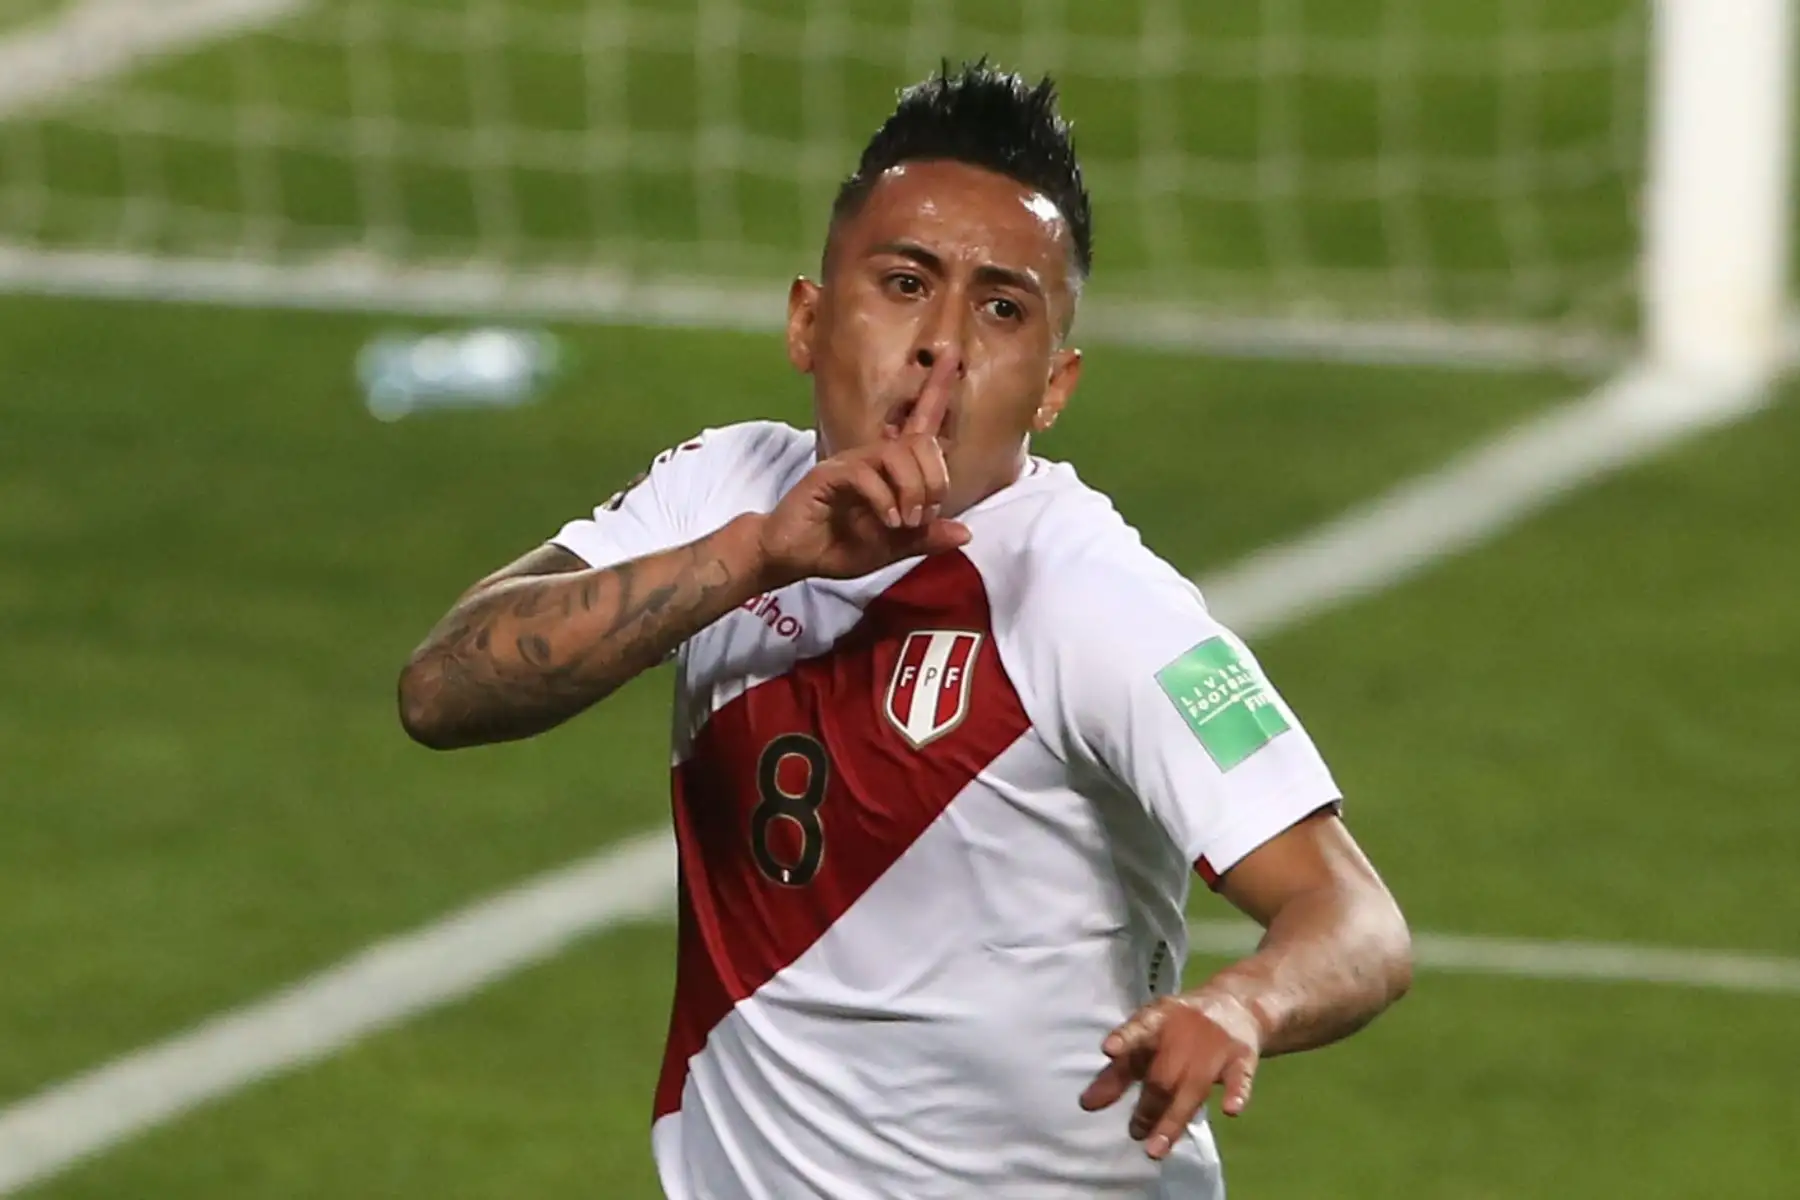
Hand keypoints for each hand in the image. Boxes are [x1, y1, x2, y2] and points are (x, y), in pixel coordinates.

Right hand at [756, 355, 969, 584]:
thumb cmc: (838, 546)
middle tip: (924, 515)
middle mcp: (872, 457)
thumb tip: (965, 533)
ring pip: (897, 454)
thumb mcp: (892, 548)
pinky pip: (866, 474)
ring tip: (904, 521)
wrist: (792, 557)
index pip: (920, 424)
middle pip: (921, 442)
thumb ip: (925, 538)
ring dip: (912, 490)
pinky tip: (885, 522)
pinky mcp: (829, 474)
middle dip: (934, 479)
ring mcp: (850, 462)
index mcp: (890, 469)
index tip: (952, 356)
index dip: (935, 390)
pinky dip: (884, 500)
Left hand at [1079, 992, 1262, 1160]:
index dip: (1124, 1038)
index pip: (1138, 1029)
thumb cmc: (1177, 1031)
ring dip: (1174, 1118)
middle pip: (1163, 1074)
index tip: (1108, 1050)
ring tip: (1155, 1148)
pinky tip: (1231, 1110)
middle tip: (1134, 1133)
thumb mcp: (1146, 1044)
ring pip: (1193, 1087)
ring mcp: (1214, 1046)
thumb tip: (1086, 1104)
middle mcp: (1184, 1033)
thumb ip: (1116, 1074)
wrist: (1234, 1006)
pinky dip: (1236, 1093)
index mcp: (1157, 1022)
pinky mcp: (1241, 1058)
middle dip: (1147, 1106)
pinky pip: (1239, 1078)